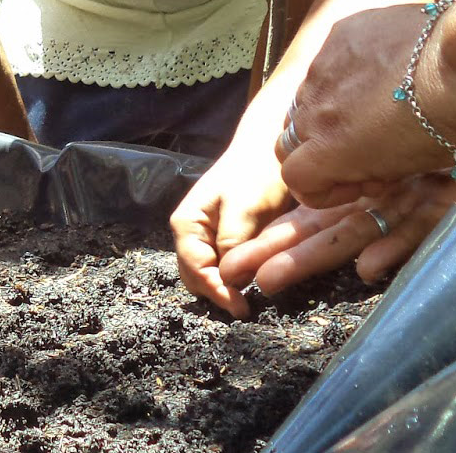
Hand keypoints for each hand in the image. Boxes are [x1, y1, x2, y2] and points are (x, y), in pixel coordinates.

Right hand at [171, 142, 294, 318]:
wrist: (268, 147)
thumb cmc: (257, 172)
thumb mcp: (247, 206)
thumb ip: (232, 242)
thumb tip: (228, 279)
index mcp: (187, 223)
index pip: (195, 270)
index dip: (217, 292)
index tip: (243, 308)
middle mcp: (189, 232)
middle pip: (194, 277)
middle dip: (217, 293)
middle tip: (247, 307)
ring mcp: (204, 235)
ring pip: (205, 274)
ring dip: (223, 288)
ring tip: (250, 297)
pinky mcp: (221, 237)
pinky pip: (220, 266)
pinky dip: (232, 278)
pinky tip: (252, 279)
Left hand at [225, 110, 455, 294]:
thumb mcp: (432, 201)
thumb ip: (398, 227)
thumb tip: (363, 266)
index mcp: (379, 190)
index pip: (318, 219)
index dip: (274, 240)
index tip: (232, 263)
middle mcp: (390, 189)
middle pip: (323, 223)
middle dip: (274, 250)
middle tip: (228, 272)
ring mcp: (419, 191)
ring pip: (357, 224)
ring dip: (313, 254)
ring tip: (271, 277)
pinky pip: (422, 224)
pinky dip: (397, 244)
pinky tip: (368, 269)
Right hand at [278, 5, 455, 207]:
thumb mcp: (411, 169)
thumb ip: (372, 171)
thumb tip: (366, 169)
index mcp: (331, 149)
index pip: (295, 177)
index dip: (320, 189)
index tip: (349, 186)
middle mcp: (315, 107)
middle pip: (291, 137)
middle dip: (316, 149)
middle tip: (357, 150)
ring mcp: (324, 66)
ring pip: (306, 96)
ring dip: (328, 109)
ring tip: (371, 106)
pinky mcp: (341, 34)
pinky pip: (328, 59)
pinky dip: (345, 72)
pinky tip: (383, 68)